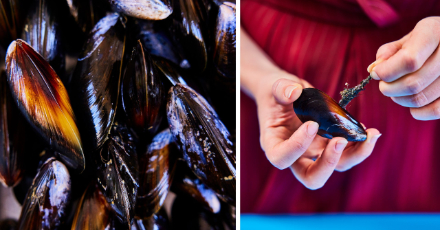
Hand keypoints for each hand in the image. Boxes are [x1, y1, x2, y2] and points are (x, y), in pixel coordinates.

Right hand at [256, 71, 380, 189]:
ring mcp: (315, 152)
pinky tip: (368, 130)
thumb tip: (294, 92)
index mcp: (274, 143)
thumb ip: (282, 89)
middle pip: (311, 177)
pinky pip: (348, 152)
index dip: (297, 146)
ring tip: (369, 135)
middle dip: (329, 164)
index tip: (312, 124)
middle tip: (340, 140)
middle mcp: (295, 155)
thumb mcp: (275, 86)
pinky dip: (360, 144)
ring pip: (336, 166)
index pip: (281, 158)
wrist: (287, 93)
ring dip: (355, 155)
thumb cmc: (276, 92)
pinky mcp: (329, 144)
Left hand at [370, 17, 439, 119]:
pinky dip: (418, 112)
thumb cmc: (429, 41)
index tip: (375, 73)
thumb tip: (375, 68)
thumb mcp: (410, 37)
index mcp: (435, 32)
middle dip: (389, 88)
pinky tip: (411, 103)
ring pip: (421, 98)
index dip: (387, 71)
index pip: (410, 60)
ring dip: (400, 99)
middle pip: (413, 83)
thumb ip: (390, 51)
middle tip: (384, 85)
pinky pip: (436, 110)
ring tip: (396, 91)